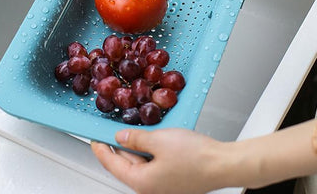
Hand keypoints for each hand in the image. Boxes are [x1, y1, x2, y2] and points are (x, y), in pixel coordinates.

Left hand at [91, 128, 228, 193]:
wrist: (223, 164)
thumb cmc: (195, 156)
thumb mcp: (158, 140)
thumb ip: (135, 139)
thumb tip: (120, 137)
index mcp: (142, 182)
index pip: (112, 164)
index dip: (101, 149)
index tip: (93, 138)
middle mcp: (150, 188)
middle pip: (125, 164)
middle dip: (119, 146)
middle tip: (112, 129)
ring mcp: (162, 185)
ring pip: (140, 163)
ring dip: (135, 147)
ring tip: (133, 131)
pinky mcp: (172, 179)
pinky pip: (152, 164)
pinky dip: (148, 151)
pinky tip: (152, 139)